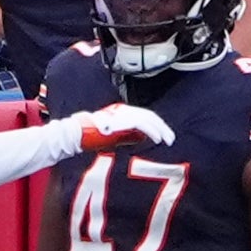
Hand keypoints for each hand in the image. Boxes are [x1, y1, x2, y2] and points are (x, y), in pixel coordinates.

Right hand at [62, 102, 176, 153]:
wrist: (79, 133)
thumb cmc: (91, 137)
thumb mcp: (113, 136)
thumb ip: (128, 135)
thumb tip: (142, 137)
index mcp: (121, 112)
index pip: (143, 116)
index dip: (155, 125)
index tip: (163, 134)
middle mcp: (124, 110)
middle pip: (149, 116)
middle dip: (162, 126)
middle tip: (170, 137)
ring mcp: (123, 113)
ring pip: (149, 119)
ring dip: (161, 129)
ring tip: (168, 140)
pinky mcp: (122, 120)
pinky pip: (142, 124)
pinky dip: (152, 131)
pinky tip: (158, 139)